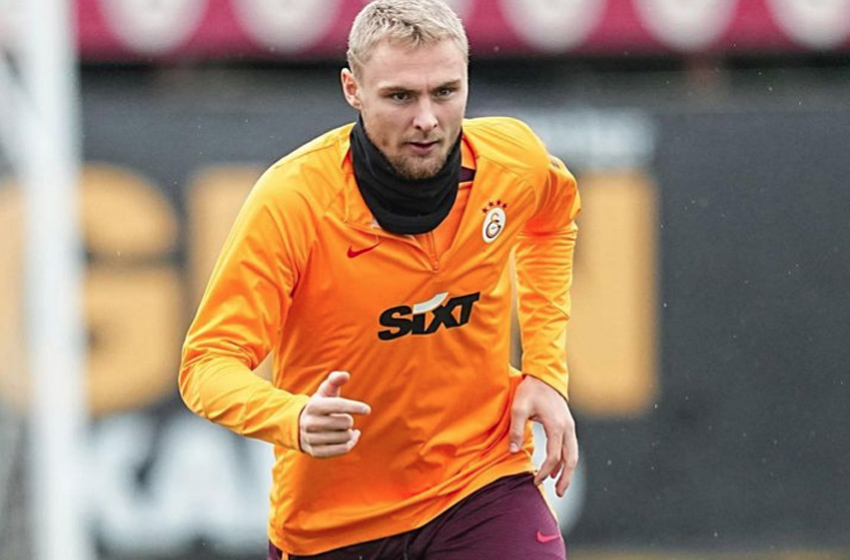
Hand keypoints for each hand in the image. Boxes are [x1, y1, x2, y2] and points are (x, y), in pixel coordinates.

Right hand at [299, 371, 370, 457]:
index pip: (338, 405)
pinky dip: (351, 443)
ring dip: (348, 432)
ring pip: (345, 437)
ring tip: (341, 428)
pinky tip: (352, 437)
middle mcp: (310, 423)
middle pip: (345, 422)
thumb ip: (335, 380)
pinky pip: (343, 449)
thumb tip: (345, 375)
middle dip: (349, 420)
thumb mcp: (326, 391)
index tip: (367, 410)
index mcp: (314, 406)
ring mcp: (311, 439)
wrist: (300, 426)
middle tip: (343, 419)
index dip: (354, 407)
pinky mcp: (316, 452)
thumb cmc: (320, 405)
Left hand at [508, 376, 578, 496]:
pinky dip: (566, 460)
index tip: (535, 481)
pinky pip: (570, 447)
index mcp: (557, 426)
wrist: (544, 375)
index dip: (545, 471)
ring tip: (560, 487)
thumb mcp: (518, 408)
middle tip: (558, 494)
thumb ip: (516, 430)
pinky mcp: (568, 425)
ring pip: (573, 454)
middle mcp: (568, 428)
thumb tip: (513, 451)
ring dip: (568, 471)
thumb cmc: (530, 391)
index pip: (554, 456)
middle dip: (566, 478)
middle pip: (571, 459)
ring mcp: (570, 426)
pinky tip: (558, 468)